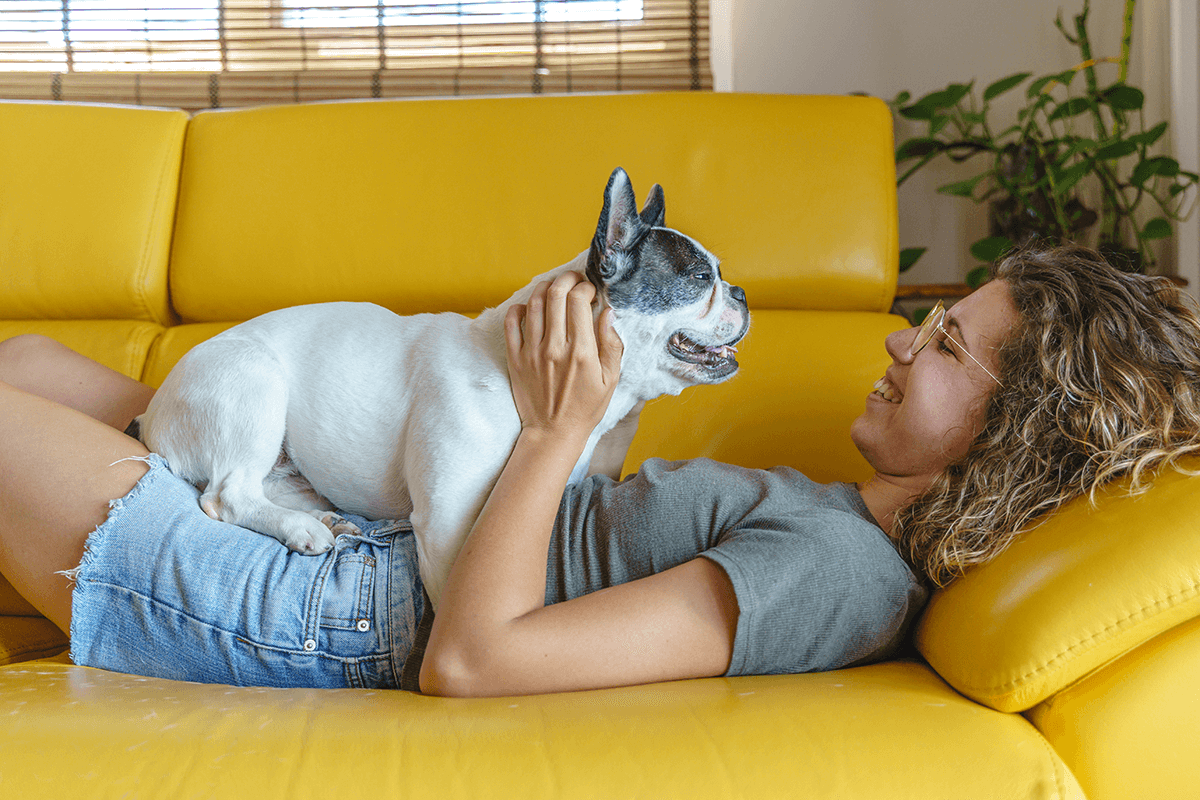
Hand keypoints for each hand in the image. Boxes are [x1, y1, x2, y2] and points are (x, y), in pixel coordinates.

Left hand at [504, 272, 622, 440]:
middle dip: (567, 279)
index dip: (585, 288)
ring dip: (545, 287)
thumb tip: (607, 313)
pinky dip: (519, 308)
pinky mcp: (516, 358)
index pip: (579, 301)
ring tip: (554, 288)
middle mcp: (554, 347)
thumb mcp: (610, 380)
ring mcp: (532, 352)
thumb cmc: (585, 408)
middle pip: (556, 295)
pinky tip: (530, 308)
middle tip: (573, 280)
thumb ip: (611, 344)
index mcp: (581, 351)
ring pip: (534, 303)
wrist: (553, 432)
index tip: (590, 291)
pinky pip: (511, 323)